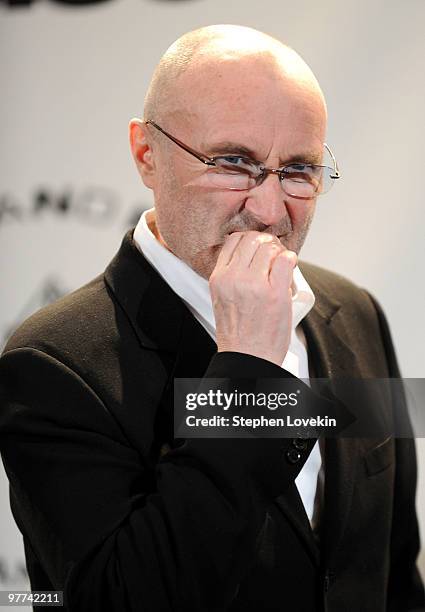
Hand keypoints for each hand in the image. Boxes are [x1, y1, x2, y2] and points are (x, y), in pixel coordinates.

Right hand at [209, 231, 296, 365]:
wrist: (248, 358)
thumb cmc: (239, 334)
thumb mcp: (222, 299)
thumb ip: (232, 276)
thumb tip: (253, 256)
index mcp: (219, 278)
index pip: (233, 240)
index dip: (250, 240)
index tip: (258, 248)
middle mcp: (234, 278)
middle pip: (253, 239)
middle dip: (266, 243)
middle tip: (273, 256)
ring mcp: (255, 284)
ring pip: (270, 247)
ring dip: (280, 254)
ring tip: (281, 270)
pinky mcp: (275, 292)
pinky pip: (286, 259)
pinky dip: (291, 260)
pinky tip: (289, 270)